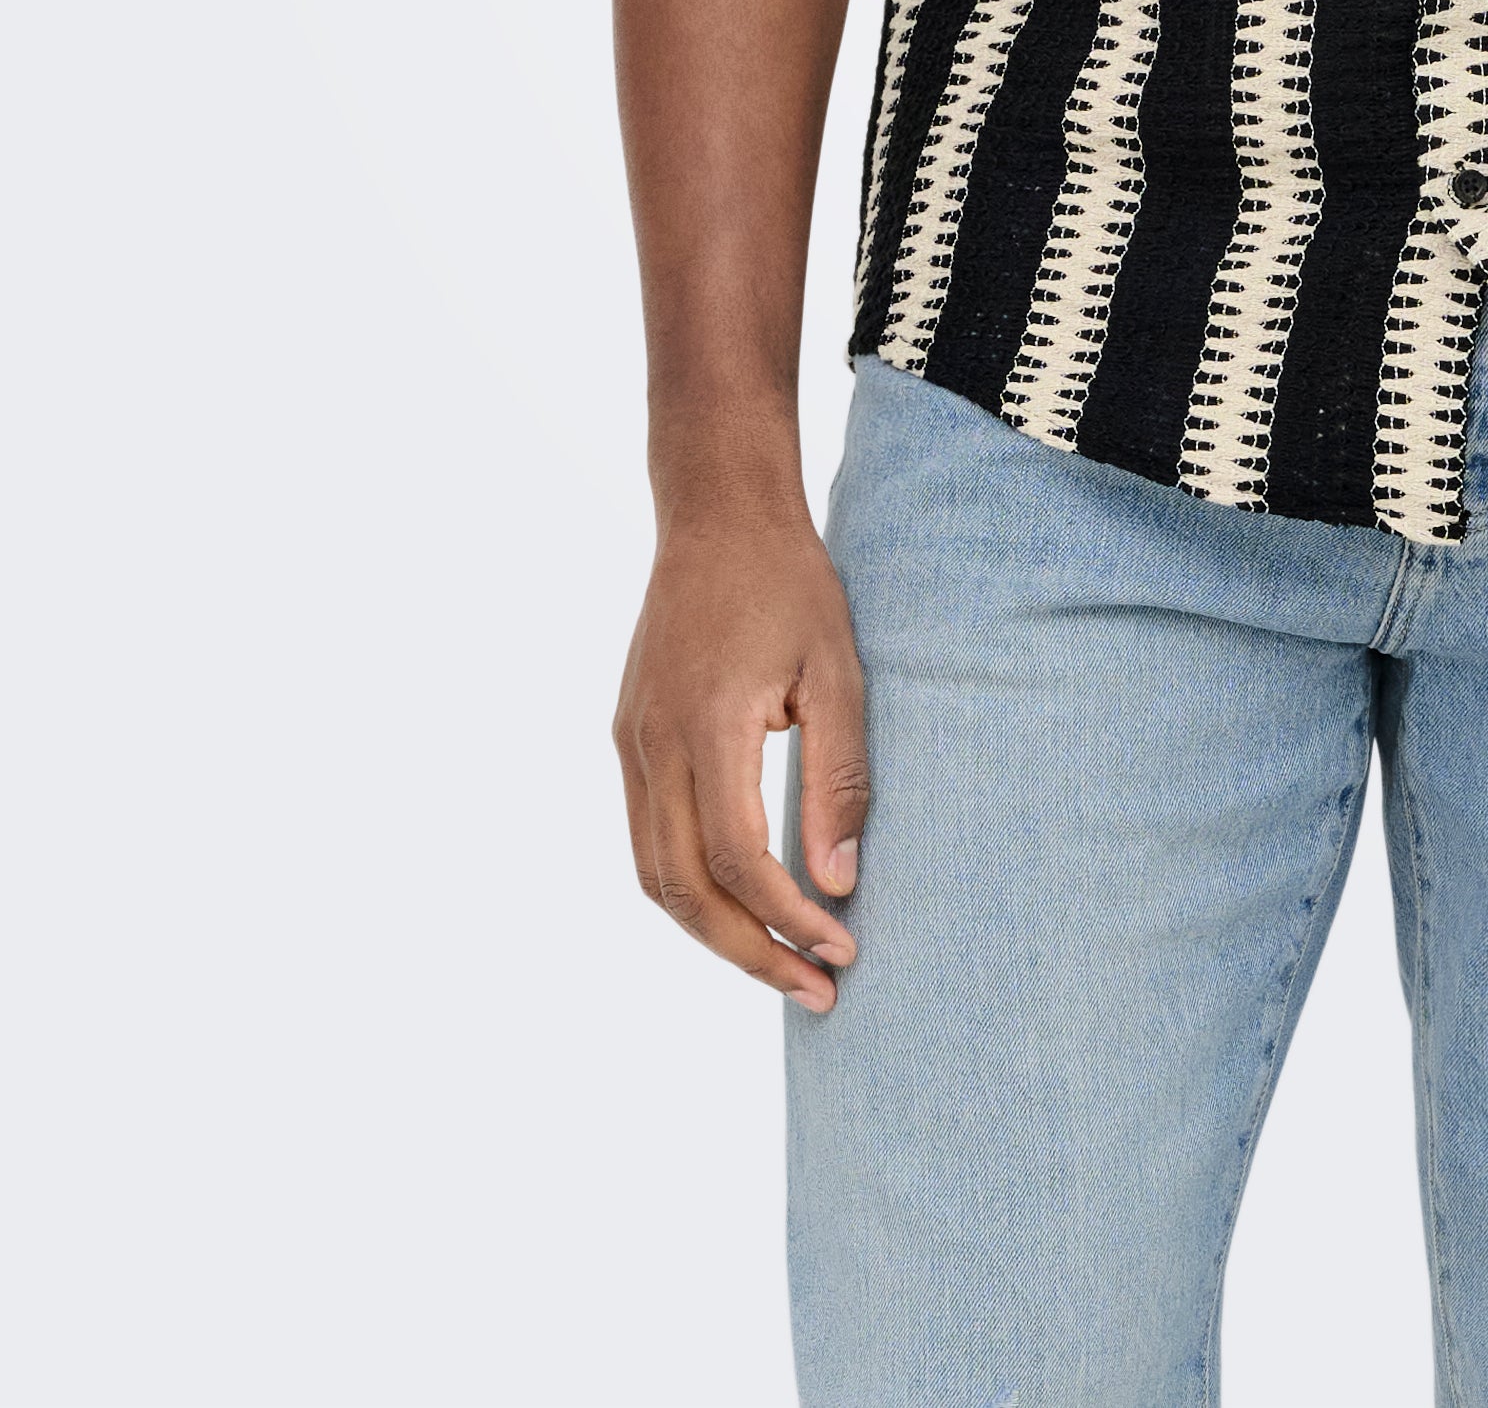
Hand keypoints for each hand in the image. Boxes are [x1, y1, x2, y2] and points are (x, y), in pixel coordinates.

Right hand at [613, 504, 869, 1012]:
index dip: (788, 915)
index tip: (843, 946)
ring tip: (782, 962)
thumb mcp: (840, 671)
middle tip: (817, 989)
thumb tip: (837, 882)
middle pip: (684, 889)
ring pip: (655, 875)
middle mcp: (653, 744)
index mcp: (708, 724)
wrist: (719, 514)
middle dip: (750, 950)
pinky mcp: (628, 738)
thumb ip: (838, 777)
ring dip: (714, 932)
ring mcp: (630, 743)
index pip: (737, 857)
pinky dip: (690, 888)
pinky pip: (648, 838)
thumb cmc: (791, 584)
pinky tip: (742, 902)